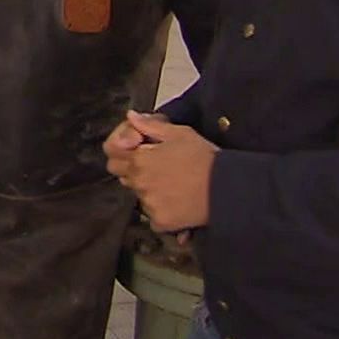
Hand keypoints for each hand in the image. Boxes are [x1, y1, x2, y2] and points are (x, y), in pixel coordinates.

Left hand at [106, 110, 217, 232]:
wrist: (226, 188)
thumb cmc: (204, 158)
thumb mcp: (179, 134)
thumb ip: (150, 126)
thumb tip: (131, 117)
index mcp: (139, 160)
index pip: (112, 154)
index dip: (123, 148)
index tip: (139, 148)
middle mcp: (139, 183)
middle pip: (123, 176)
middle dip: (134, 169)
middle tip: (159, 166)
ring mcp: (148, 204)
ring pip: (138, 196)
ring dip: (148, 189)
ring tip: (173, 183)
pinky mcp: (160, 222)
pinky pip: (152, 216)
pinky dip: (161, 209)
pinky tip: (177, 200)